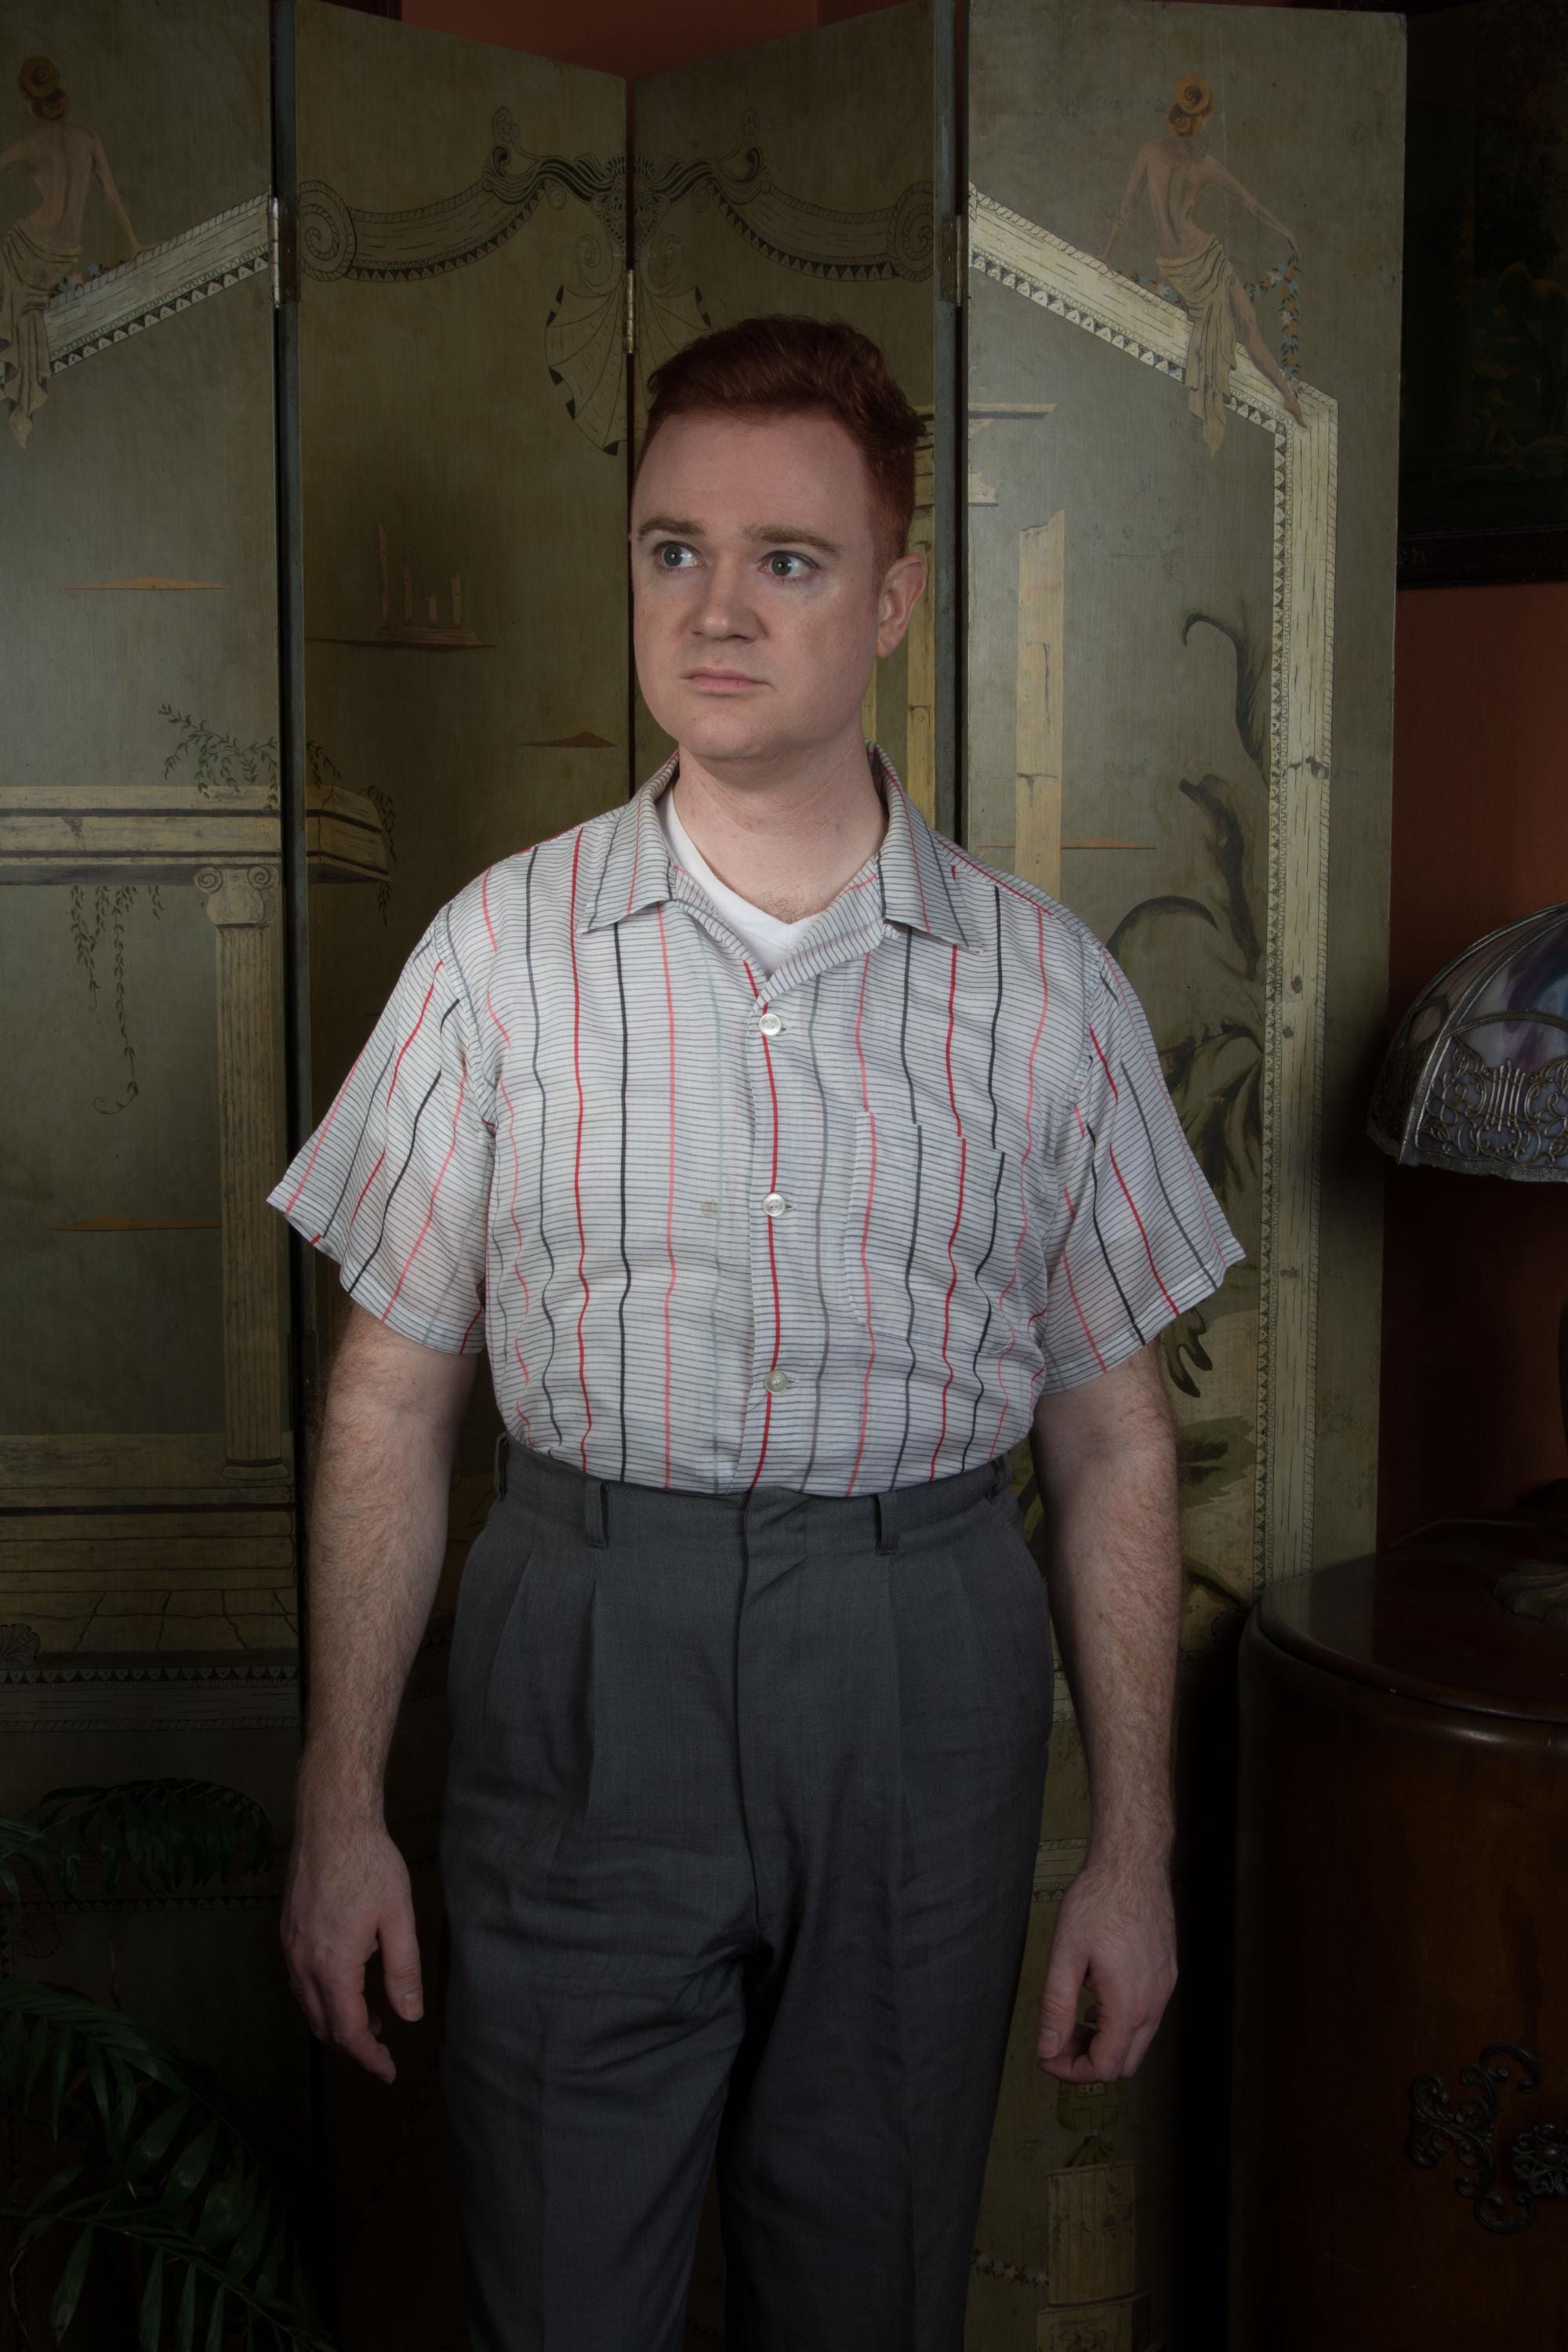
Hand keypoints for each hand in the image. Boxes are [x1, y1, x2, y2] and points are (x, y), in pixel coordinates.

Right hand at [280, 1800, 423, 2083]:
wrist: (331, 1820)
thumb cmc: (369, 1863)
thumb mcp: (399, 1917)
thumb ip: (403, 1970)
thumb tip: (410, 2016)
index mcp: (333, 1965)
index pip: (348, 2031)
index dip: (369, 2057)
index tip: (389, 2071)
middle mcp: (303, 1963)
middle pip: (322, 2025)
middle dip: (352, 2045)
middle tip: (383, 2050)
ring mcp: (290, 1947)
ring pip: (307, 2004)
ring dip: (335, 2021)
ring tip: (369, 2021)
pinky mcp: (286, 1931)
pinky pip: (300, 1980)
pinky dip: (321, 1996)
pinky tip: (344, 1984)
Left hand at [1036, 1850, 1176, 2082]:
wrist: (1132, 1863)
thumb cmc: (1098, 1901)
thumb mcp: (1065, 1954)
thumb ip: (1056, 2007)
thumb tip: (1047, 2049)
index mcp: (1128, 2004)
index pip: (1105, 2067)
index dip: (1071, 2072)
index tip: (1046, 2057)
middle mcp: (1154, 2003)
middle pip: (1125, 2064)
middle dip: (1088, 2063)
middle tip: (1057, 2043)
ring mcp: (1164, 1989)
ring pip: (1138, 2041)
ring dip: (1104, 2043)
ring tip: (1073, 2021)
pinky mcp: (1167, 1974)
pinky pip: (1147, 2017)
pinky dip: (1120, 2022)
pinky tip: (1097, 1998)